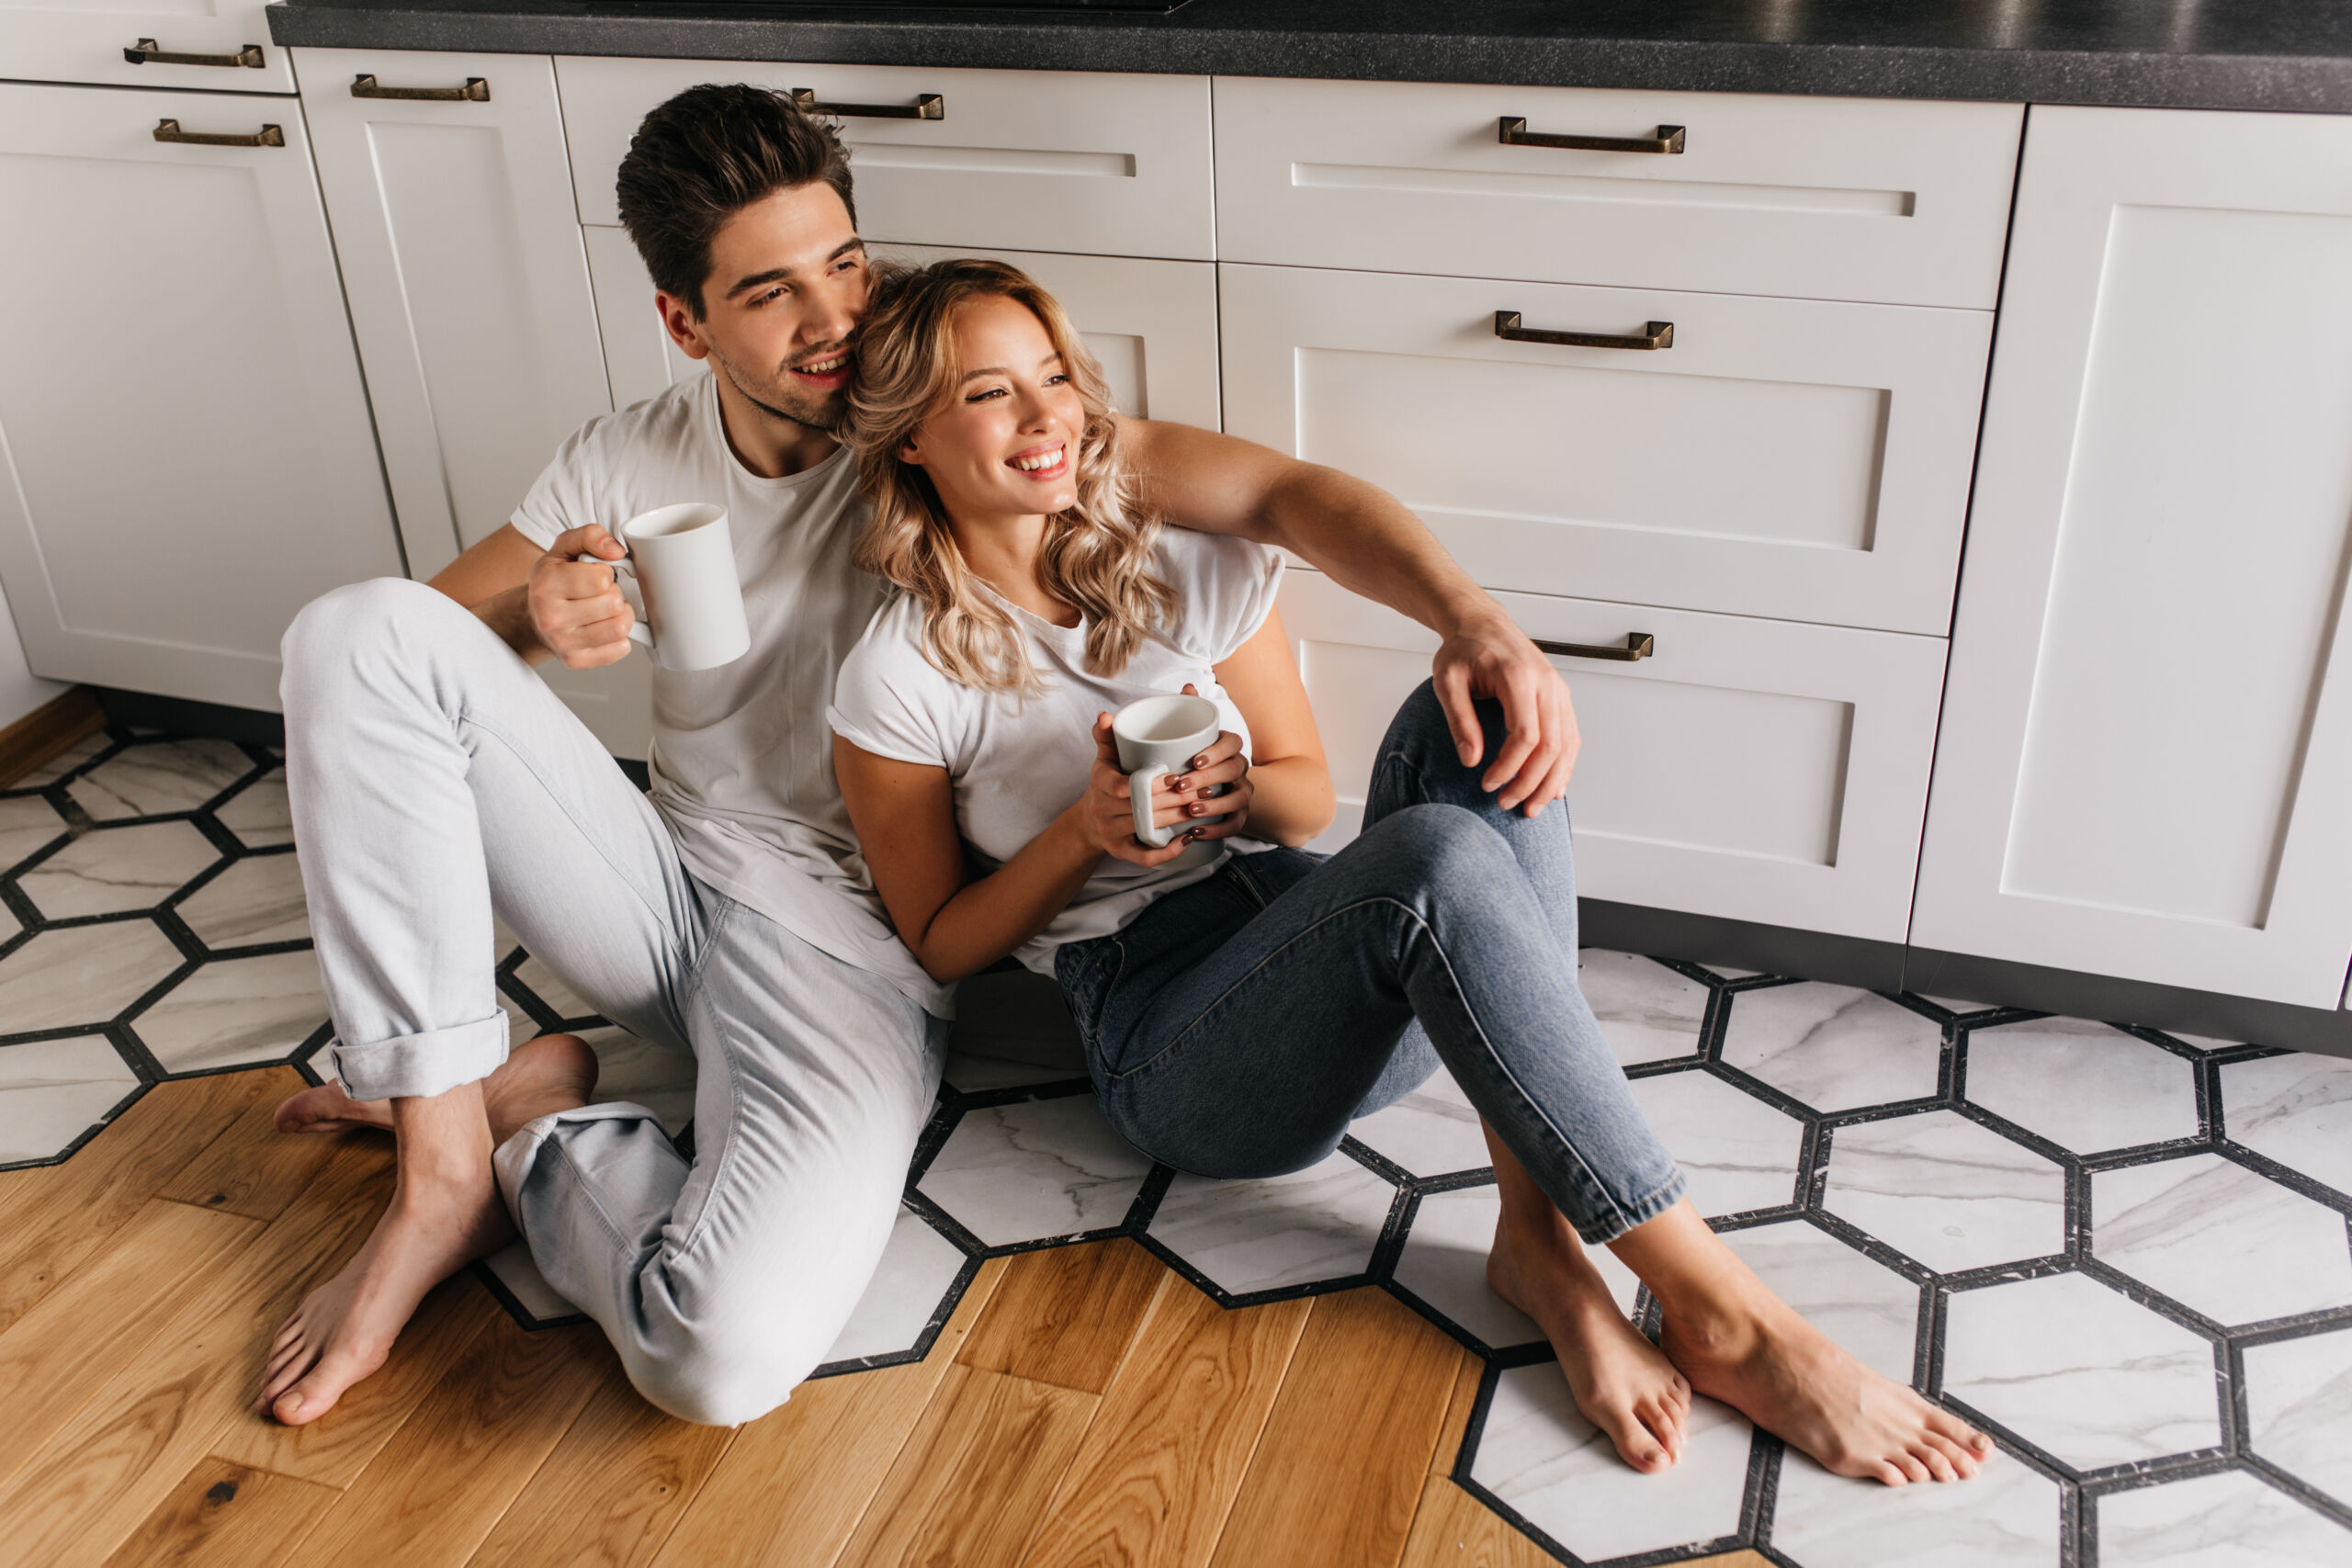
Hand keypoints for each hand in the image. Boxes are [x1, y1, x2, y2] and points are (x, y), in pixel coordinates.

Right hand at [527, 525, 636, 668]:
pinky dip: (619, 637)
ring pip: (620, 627)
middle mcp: (550, 617)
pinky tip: (603, 627)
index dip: (605, 573)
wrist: (533, 616)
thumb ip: (591, 536)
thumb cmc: (554, 580)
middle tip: (597, 594)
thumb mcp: (565, 548)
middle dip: (613, 594)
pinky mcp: (575, 660)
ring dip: (620, 615)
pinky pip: (620, 649)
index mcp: (546, 584)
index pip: (602, 578)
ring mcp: (562, 642)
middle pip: (613, 603)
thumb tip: (616, 551)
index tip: (593, 575)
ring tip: (603, 609)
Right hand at [1074, 710, 1219, 867]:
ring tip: (1202, 808)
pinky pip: (1144, 857)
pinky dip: (1167, 851)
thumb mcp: (1104, 758)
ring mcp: (1111, 833)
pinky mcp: (1120, 852)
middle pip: (1142, 807)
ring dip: (1177, 820)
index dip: (1151, 783)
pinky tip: (1187, 840)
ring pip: (1147, 829)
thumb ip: (1107, 735)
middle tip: (1203, 790)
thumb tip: (1105, 715)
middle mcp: (1102, 810)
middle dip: (1175, 799)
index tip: (1176, 776)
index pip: (1123, 786)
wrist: (1090, 820)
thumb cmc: (1107, 782)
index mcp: (1100, 783)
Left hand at [1163, 683, 1253, 842]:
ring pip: (1238, 798)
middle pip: (1232, 771)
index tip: (1194, 760)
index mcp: (1228, 746)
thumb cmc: (1188, 758)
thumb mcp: (1185, 735)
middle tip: (1181, 786)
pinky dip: (1218, 829)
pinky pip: (1235, 824)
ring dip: (1215, 805)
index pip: (1232, 743)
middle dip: (1208, 779)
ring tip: (1191, 810)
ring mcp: (1242, 792)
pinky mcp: (1239, 815)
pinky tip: (1197, 832)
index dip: (1216, 752)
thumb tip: (1187, 687)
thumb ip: (1184, 710)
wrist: (1201, 788)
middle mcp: (1239, 768)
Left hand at [1431, 610, 1579, 816]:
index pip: (1525, 735)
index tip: (1487, 785)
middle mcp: (1547, 684)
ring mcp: (1558, 690)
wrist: (1483, 624)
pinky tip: (1553, 787)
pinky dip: (1564, 765)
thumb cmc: (1464, 650)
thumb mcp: (1447, 681)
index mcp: (1519, 677)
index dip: (1509, 767)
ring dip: (1551, 781)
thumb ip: (1459, 719)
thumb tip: (1471, 760)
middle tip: (1507, 803)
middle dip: (1531, 782)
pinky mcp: (1561, 697)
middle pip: (1551, 746)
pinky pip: (1570, 737)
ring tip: (1531, 807)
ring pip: (1567, 745)